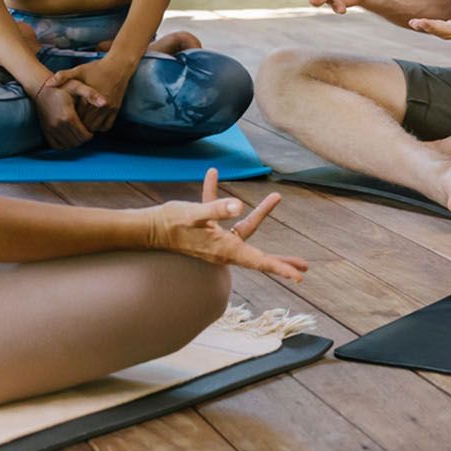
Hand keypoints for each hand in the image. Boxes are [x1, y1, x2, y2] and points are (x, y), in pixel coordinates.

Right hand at [35, 83, 93, 149]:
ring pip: (68, 145)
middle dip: (84, 139)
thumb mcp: (77, 86)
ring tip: (78, 133)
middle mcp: (58, 125)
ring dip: (75, 142)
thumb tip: (105, 103)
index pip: (83, 135)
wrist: (41, 89)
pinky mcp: (46, 131)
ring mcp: (51, 129)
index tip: (91, 129)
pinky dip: (64, 144)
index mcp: (68, 116)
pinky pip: (57, 146)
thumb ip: (91, 94)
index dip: (90, 134)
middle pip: (77, 142)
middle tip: (86, 132)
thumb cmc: (61, 87)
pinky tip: (68, 137)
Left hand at [47, 56, 130, 133]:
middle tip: (71, 125)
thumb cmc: (96, 68)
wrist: (118, 66)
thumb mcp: (78, 70)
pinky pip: (107, 126)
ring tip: (81, 125)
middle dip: (78, 126)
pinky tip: (94, 123)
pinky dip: (100, 127)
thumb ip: (62, 76)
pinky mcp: (116, 110)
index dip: (69, 119)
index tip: (64, 118)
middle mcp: (98, 105)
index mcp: (87, 98)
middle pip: (85, 125)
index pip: (75, 117)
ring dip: (88, 128)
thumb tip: (47, 84)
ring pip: (95, 128)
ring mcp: (108, 109)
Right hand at [150, 169, 309, 282]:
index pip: (259, 260)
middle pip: (258, 255)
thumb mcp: (195, 213)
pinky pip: (218, 212)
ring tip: (274, 201)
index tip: (299, 276)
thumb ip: (217, 208)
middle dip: (280, 260)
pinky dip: (217, 194)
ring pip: (244, 230)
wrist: (147, 229)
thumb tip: (238, 206)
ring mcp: (216, 240)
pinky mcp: (206, 229)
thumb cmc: (171, 224)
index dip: (280, 268)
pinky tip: (213, 174)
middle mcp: (224, 248)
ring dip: (259, 215)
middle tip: (303, 266)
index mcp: (226, 248)